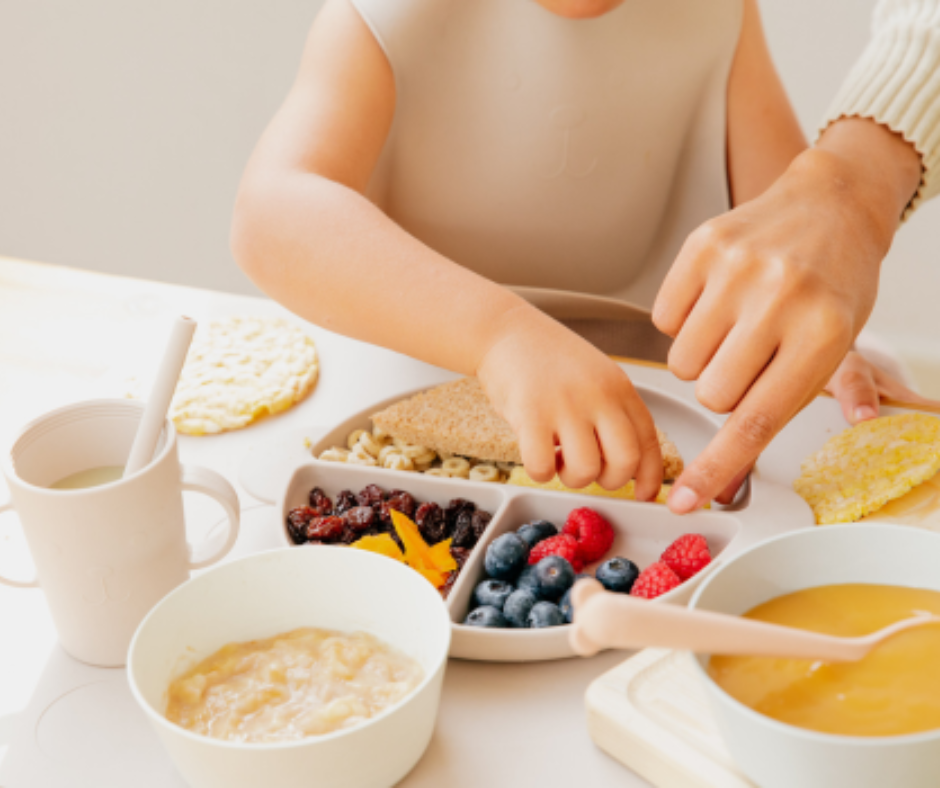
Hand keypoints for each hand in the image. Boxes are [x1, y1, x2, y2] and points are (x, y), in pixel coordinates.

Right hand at [476, 307, 662, 497]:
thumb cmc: (548, 358)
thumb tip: (629, 464)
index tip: (642, 494)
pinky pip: (543, 468)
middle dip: (609, 481)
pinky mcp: (530, 414)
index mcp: (619, 388)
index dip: (650, 477)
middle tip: (589, 471)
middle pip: (624, 462)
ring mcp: (564, 405)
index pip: (648, 442)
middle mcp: (598, 396)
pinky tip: (534, 451)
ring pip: (585, 471)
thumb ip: (614, 413)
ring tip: (556, 456)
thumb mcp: (596, 377)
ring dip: (570, 477)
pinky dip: (540, 471)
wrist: (505, 330)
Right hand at [652, 119, 920, 513]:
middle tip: (750, 357)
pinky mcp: (703, 247)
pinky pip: (664, 318)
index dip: (716, 467)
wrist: (827, 201)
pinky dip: (683, 321)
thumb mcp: (848, 336)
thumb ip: (838, 386)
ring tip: (733, 326)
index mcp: (822, 332)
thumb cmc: (836, 277)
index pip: (756, 419)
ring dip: (702, 357)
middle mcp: (780, 299)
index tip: (685, 499)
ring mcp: (737, 269)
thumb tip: (848, 425)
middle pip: (712, 394)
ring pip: (683, 361)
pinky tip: (714, 301)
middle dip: (725, 388)